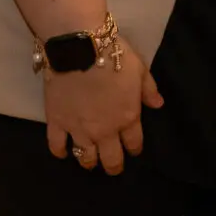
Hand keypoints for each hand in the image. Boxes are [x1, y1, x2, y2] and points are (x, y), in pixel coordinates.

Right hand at [43, 37, 163, 174]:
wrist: (80, 48)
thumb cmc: (113, 55)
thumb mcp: (139, 69)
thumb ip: (149, 90)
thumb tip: (158, 105)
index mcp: (127, 117)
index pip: (134, 143)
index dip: (134, 149)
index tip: (133, 150)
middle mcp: (104, 130)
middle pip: (110, 159)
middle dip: (113, 166)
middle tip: (113, 166)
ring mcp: (78, 129)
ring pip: (84, 157)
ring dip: (89, 162)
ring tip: (89, 161)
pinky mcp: (57, 122)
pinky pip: (56, 145)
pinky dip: (60, 152)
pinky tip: (63, 152)